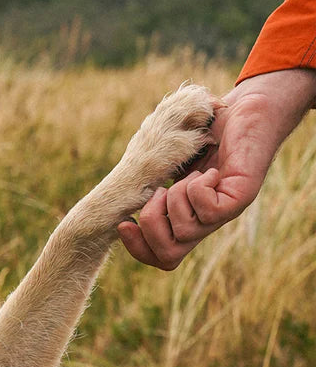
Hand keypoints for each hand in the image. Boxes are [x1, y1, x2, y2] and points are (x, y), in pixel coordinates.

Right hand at [118, 68, 315, 269]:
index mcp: (188, 219)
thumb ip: (150, 187)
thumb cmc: (206, 131)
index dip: (138, 249)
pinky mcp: (240, 199)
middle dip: (151, 225)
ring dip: (176, 198)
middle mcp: (205, 223)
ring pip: (184, 232)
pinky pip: (207, 210)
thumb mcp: (169, 165)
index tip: (124, 223)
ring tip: (190, 174)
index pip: (163, 257)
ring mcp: (223, 214)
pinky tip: (210, 170)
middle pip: (169, 256)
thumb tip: (119, 208)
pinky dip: (197, 187)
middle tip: (159, 192)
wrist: (247, 109)